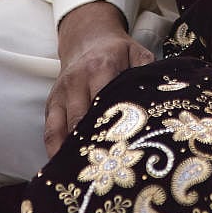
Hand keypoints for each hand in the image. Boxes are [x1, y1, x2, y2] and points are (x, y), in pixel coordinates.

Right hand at [45, 1, 154, 157]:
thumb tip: (162, 93)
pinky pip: (50, 130)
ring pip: (64, 127)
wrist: (88, 38)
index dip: (113, 125)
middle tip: (106, 168)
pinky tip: (64, 166)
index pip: (105, 100)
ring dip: (74, 151)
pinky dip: (55, 149)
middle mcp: (78, 80)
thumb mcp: (137, 52)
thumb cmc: (117, 51)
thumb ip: (148, 70)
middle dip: (93, 143)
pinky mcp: (52, 102)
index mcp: (102, 68)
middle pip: (82, 118)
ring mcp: (62, 92)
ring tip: (86, 174)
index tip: (123, 148)